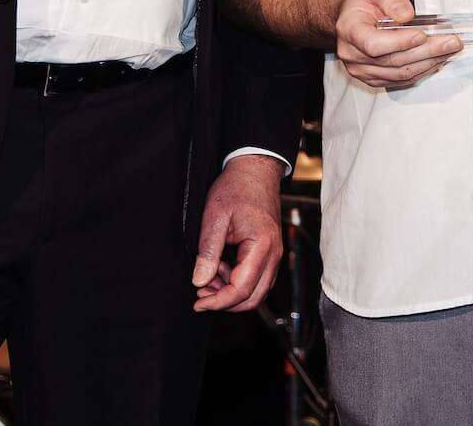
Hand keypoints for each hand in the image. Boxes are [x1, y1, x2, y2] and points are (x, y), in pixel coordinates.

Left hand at [192, 154, 286, 312]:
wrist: (255, 170)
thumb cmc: (237, 187)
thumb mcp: (215, 217)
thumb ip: (208, 252)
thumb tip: (199, 281)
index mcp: (261, 246)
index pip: (241, 290)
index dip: (217, 302)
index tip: (198, 302)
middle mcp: (273, 254)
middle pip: (252, 298)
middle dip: (224, 302)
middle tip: (200, 293)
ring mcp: (274, 254)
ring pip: (256, 291)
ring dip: (231, 293)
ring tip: (208, 278)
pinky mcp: (270, 252)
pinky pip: (257, 279)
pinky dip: (238, 282)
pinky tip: (220, 269)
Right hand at [333, 0, 461, 89]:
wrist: (353, 11)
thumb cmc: (365, 0)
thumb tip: (407, 15)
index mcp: (350, 30)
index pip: (374, 44)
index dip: (400, 42)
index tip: (422, 35)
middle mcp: (352, 54)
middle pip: (393, 60)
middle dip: (427, 51)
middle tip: (451, 42)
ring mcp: (362, 70)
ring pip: (400, 73)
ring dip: (428, 63)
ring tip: (448, 50)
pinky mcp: (374, 78)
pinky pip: (400, 79)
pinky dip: (421, 70)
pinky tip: (435, 60)